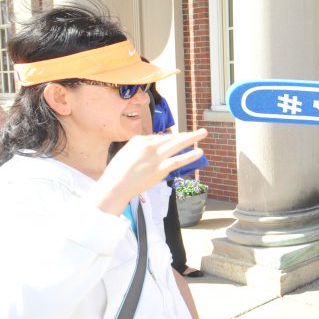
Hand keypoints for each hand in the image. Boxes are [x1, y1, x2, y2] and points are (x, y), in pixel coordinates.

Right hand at [92, 129, 207, 214]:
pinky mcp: (160, 169)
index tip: (177, 143)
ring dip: (192, 138)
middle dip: (187, 135)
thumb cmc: (117, 173)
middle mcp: (149, 146)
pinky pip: (177, 160)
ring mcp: (155, 157)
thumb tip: (154, 147)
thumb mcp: (126, 154)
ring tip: (204, 133)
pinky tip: (199, 152)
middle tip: (201, 131)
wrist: (114, 186)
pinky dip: (189, 156)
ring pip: (177, 144)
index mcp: (138, 140)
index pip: (159, 138)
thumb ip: (141, 149)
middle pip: (172, 137)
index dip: (169, 142)